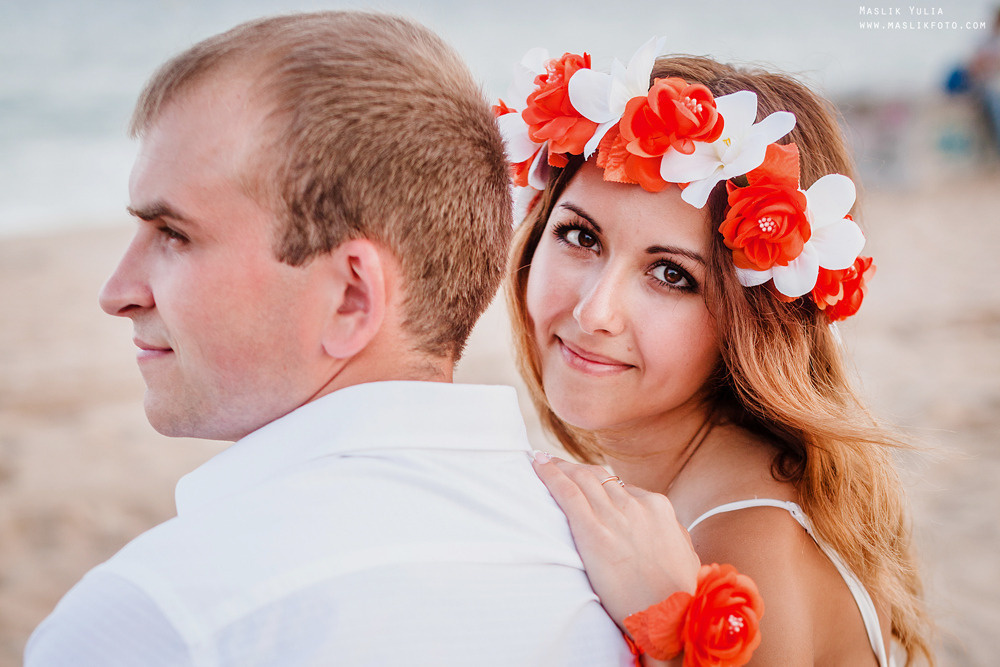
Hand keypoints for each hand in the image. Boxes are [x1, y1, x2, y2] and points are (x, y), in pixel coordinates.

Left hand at [532, 453, 700, 626]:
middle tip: (555, 462)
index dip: (600, 484)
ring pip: (581, 478)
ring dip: (559, 466)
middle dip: (575, 468)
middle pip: (598, 477)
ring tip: (542, 461)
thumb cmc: (680, 595)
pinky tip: (537, 465)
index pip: (622, 487)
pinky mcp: (593, 532)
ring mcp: (614, 516)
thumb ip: (675, 536)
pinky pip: (568, 493)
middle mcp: (635, 506)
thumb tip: (671, 530)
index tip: (585, 483)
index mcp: (658, 508)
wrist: (670, 616)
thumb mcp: (687, 557)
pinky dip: (550, 474)